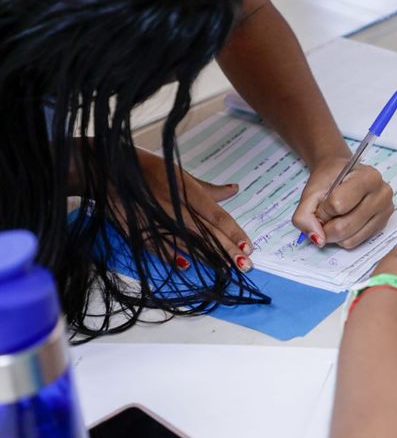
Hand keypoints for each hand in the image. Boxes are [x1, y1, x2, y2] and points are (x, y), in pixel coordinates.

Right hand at [134, 149, 252, 270]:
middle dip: (227, 250)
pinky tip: (186, 266)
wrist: (108, 167)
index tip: (248, 247)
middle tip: (245, 266)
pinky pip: (157, 245)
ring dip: (206, 257)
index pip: (217, 215)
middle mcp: (175, 206)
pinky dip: (170, 256)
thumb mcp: (181, 175)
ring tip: (226, 270)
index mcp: (187, 191)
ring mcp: (156, 218)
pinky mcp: (138, 227)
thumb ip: (209, 188)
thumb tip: (235, 189)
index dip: (233, 232)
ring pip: (185, 241)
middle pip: (206, 232)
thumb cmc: (149, 170)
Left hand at [293, 157, 393, 248]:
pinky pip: (357, 242)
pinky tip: (344, 222)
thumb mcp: (310, 192)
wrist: (342, 173)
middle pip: (344, 226)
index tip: (321, 203)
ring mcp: (386, 210)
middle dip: (326, 227)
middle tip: (323, 216)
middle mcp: (382, 193)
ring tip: (333, 218)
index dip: (322, 210)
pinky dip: (344, 238)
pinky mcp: (384, 224)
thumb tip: (318, 240)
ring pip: (350, 238)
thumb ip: (305, 216)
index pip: (338, 205)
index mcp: (368, 177)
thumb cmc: (329, 179)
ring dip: (333, 235)